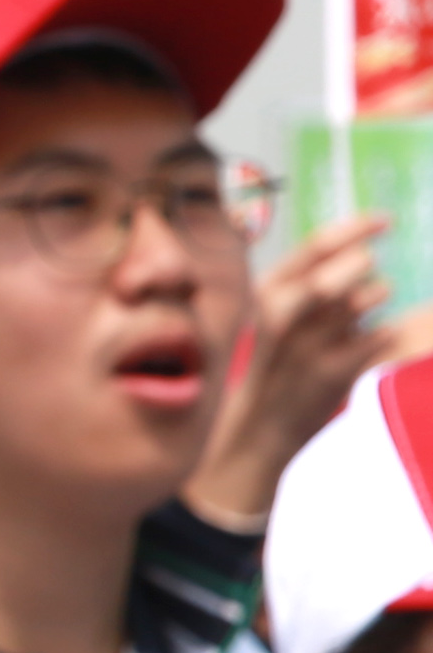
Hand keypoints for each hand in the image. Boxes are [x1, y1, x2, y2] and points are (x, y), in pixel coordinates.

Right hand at [191, 215, 399, 530]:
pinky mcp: (335, 371)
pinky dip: (398, 328)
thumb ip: (304, 289)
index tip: (386, 219)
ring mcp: (310, 343)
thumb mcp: (270, 323)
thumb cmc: (268, 371)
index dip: (355, 228)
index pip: (315, 247)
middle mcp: (284, 315)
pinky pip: (385, 335)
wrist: (253, 432)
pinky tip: (393, 329)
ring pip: (366, 298)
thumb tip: (353, 258)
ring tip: (374, 300)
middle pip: (343, 269)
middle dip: (364, 265)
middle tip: (370, 269)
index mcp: (265, 294)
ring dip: (378, 295)